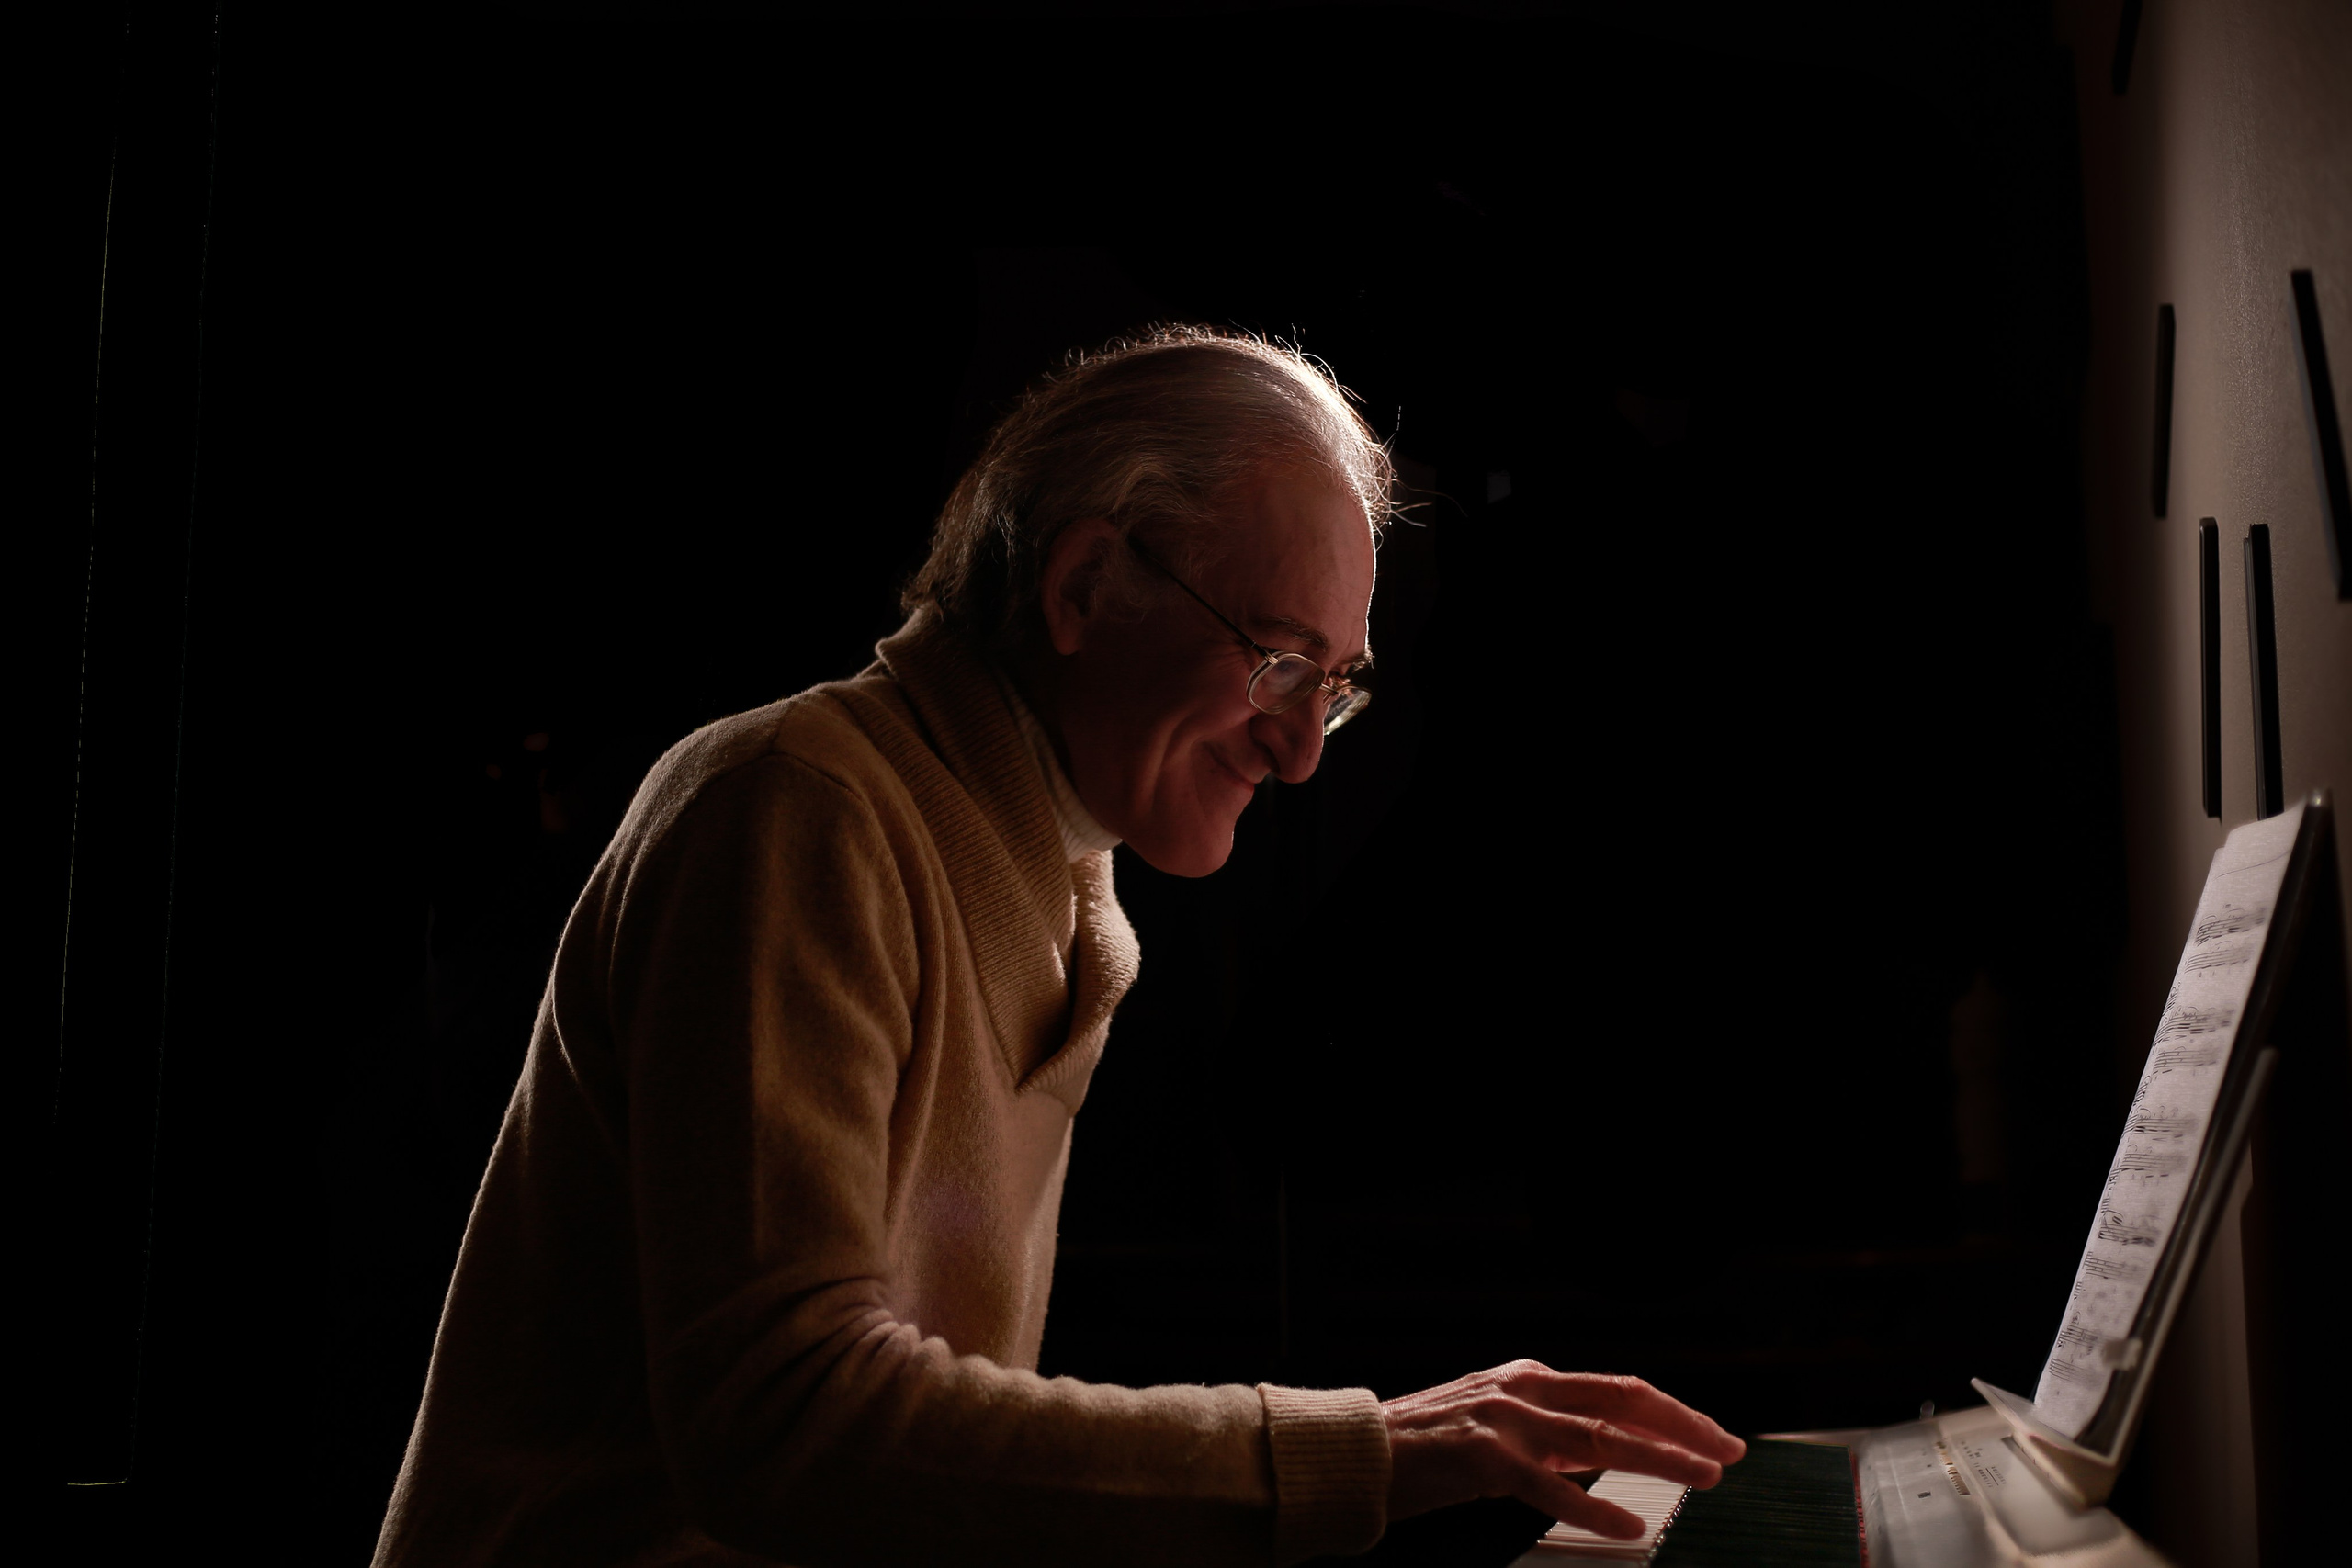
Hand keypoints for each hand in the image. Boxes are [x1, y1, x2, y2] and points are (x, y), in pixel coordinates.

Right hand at [1382, 1361, 1745, 1538]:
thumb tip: (1599, 1456)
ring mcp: (1504, 1420)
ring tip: (1703, 1477)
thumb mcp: (1495, 1428)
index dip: (1672, 1411)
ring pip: (1600, 1436)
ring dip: (1661, 1457)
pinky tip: (1628, 1524)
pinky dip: (1595, 1505)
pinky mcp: (1484, 1458)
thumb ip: (1546, 1437)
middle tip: (1729, 1451)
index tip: (1712, 1435)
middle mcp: (1523, 1389)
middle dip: (1684, 1425)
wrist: (1356, 1452)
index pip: (1618, 1388)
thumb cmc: (1422, 1449)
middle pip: (1623, 1399)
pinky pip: (1551, 1486)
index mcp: (1528, 1379)